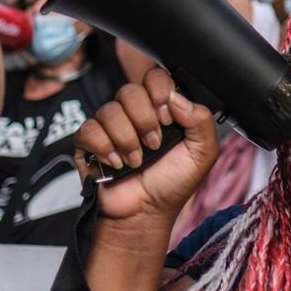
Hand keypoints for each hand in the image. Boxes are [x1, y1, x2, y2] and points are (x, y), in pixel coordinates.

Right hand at [71, 69, 221, 225]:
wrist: (147, 212)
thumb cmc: (173, 183)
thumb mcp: (202, 153)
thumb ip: (201, 120)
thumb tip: (177, 97)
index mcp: (160, 108)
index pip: (155, 77)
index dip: (159, 92)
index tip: (167, 118)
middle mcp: (134, 113)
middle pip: (129, 90)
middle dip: (144, 120)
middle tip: (154, 144)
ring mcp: (110, 126)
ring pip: (109, 110)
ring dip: (127, 139)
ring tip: (137, 161)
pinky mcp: (89, 143)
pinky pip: (88, 130)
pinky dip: (104, 148)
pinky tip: (116, 163)